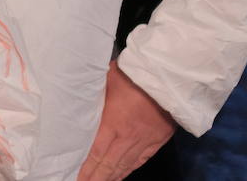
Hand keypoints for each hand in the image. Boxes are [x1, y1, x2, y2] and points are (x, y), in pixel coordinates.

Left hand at [77, 62, 176, 180]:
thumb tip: (78, 97)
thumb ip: (94, 94)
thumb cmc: (135, 75)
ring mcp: (144, 140)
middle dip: (96, 177)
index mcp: (113, 122)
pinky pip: (140, 160)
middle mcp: (128, 136)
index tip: (77, 177)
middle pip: (109, 164)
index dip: (86, 168)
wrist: (169, 78)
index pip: (96, 152)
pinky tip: (121, 175)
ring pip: (125, 165)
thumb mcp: (106, 79)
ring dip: (111, 177)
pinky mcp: (157, 140)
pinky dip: (128, 170)